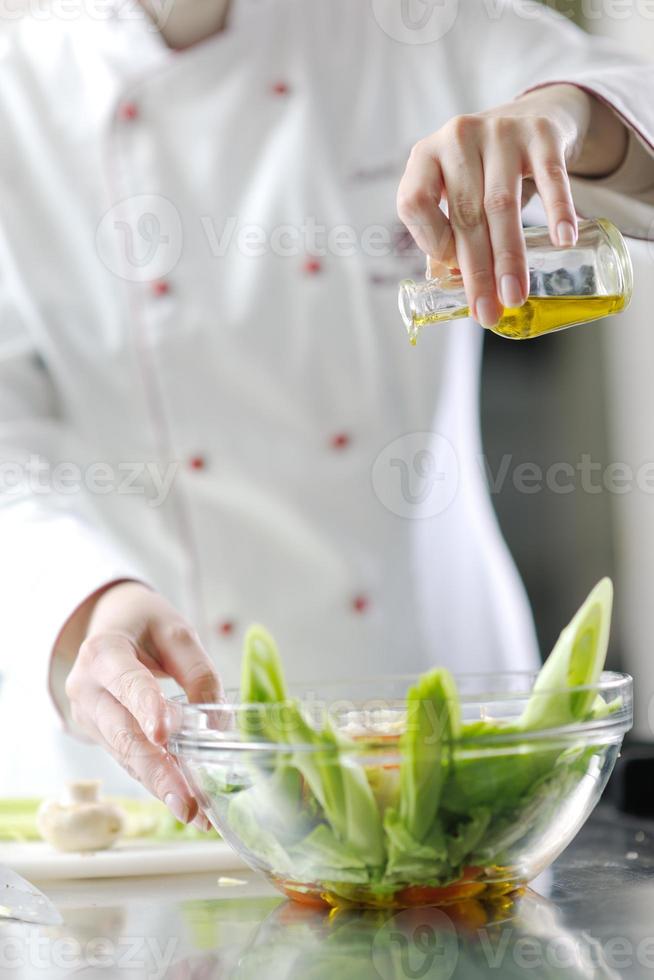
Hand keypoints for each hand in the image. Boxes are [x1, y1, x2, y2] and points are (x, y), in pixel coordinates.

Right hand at [64, 582, 221, 826]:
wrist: (109, 624)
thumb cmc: (143, 624)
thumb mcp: (175, 631)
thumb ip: (197, 670)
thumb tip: (217, 722)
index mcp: (102, 652)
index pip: (126, 681)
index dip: (145, 707)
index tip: (164, 734)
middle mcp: (87, 689)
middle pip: (123, 734)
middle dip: (158, 772)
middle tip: (188, 803)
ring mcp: (90, 717)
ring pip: (126, 756)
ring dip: (161, 787)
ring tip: (195, 814)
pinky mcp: (102, 735)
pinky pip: (129, 760)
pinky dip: (157, 781)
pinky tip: (184, 802)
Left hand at [396, 85, 627, 326]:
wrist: (530, 117)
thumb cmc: (482, 171)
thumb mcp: (455, 192)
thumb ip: (448, 235)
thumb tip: (451, 288)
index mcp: (424, 156)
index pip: (414, 204)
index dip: (432, 243)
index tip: (454, 273)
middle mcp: (457, 137)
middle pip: (464, 214)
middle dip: (476, 270)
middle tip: (487, 312)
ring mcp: (499, 131)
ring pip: (501, 204)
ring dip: (509, 256)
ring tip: (515, 295)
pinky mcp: (541, 133)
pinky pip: (550, 177)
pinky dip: (557, 210)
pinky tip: (563, 240)